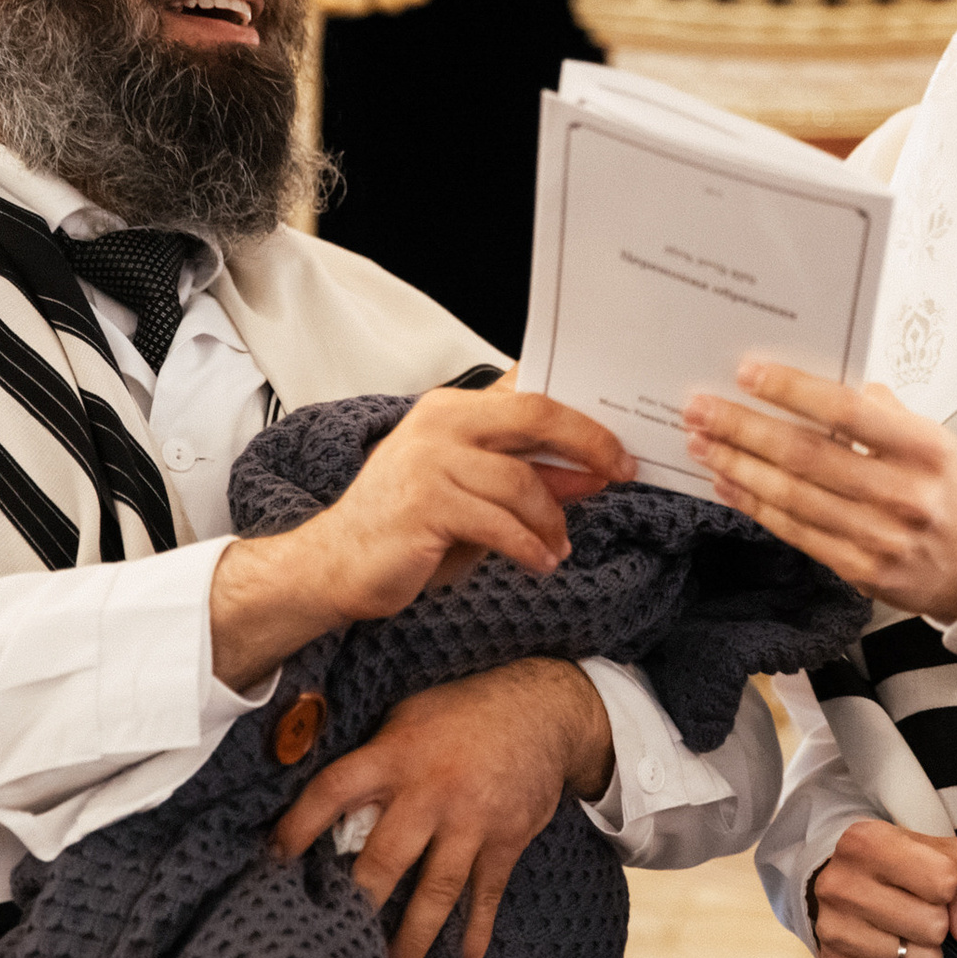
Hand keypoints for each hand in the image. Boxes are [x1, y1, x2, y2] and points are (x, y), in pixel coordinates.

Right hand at [210, 390, 631, 688]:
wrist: (336, 564)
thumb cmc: (408, 527)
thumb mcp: (475, 495)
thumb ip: (528, 478)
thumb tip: (592, 473)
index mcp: (452, 410)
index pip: (529, 392)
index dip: (581, 414)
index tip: (619, 442)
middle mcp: (439, 423)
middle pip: (536, 415)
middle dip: (589, 444)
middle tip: (620, 473)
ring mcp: (428, 461)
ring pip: (521, 480)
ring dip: (552, 519)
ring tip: (558, 546)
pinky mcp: (424, 504)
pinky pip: (499, 523)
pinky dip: (528, 546)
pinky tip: (539, 562)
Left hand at [270, 658, 615, 957]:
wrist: (545, 710)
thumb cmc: (465, 711)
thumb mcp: (410, 715)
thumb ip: (376, 757)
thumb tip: (334, 806)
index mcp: (398, 755)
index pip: (334, 791)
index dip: (299, 825)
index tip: (272, 861)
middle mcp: (433, 791)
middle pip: (385, 858)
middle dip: (357, 903)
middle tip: (330, 944)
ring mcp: (473, 820)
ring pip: (436, 890)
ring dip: (412, 938)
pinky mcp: (507, 840)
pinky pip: (487, 894)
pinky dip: (476, 932)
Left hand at [682, 359, 956, 619]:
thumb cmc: (948, 492)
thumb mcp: (934, 439)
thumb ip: (881, 413)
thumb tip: (822, 384)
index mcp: (924, 449)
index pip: (847, 411)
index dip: (791, 390)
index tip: (748, 372)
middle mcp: (903, 494)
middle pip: (807, 455)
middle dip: (744, 428)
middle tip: (702, 408)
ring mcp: (880, 537)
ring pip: (792, 496)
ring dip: (738, 466)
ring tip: (703, 443)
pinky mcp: (859, 570)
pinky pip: (795, 532)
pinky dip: (754, 505)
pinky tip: (728, 484)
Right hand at [809, 820, 956, 957]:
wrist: (848, 887)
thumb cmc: (904, 868)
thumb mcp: (946, 854)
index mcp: (867, 842)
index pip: (945, 880)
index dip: (950, 888)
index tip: (932, 886)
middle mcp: (840, 884)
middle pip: (933, 926)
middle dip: (939, 924)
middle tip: (921, 914)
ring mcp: (832, 929)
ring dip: (927, 955)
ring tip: (910, 936)